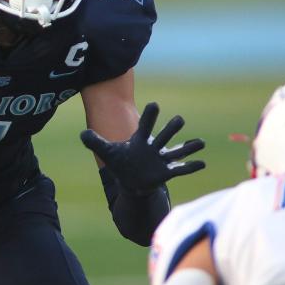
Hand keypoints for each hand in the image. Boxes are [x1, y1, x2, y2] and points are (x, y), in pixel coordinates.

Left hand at [80, 102, 204, 193]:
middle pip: (164, 136)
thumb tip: (81, 134)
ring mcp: (161, 160)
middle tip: (180, 119)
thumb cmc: (121, 163)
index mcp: (140, 140)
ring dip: (188, 147)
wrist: (131, 181)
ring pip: (177, 151)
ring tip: (201, 143)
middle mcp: (154, 148)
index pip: (145, 126)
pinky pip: (180, 169)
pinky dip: (191, 166)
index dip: (149, 116)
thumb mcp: (106, 152)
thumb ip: (95, 141)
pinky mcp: (166, 173)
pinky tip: (202, 163)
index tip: (154, 104)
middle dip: (171, 129)